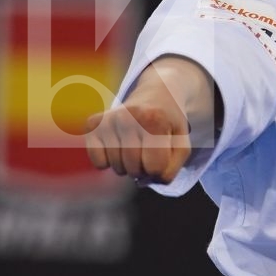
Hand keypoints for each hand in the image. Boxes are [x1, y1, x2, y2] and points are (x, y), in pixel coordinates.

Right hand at [84, 60, 198, 183]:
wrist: (157, 93)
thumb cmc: (170, 124)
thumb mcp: (181, 144)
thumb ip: (171, 169)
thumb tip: (141, 182)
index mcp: (154, 120)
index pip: (154, 168)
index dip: (160, 168)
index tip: (162, 154)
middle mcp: (128, 117)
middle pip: (134, 169)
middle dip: (144, 168)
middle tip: (148, 150)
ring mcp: (109, 119)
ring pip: (117, 168)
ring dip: (128, 166)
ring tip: (135, 146)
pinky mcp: (94, 124)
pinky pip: (97, 161)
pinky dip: (107, 162)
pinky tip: (117, 147)